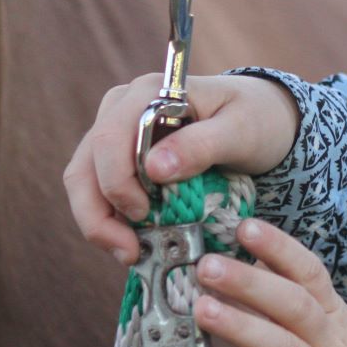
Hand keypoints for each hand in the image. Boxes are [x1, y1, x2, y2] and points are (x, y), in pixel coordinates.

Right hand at [65, 72, 301, 264]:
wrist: (262, 119)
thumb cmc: (255, 119)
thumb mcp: (241, 131)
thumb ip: (201, 145)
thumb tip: (153, 168)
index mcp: (149, 92)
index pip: (109, 139)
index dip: (117, 183)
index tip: (144, 215)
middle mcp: (121, 108)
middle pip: (85, 166)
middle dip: (99, 215)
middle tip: (131, 252)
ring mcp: (116, 132)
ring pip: (83, 183)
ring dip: (99, 223)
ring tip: (130, 254)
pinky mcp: (119, 157)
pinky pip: (98, 192)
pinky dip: (110, 220)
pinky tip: (134, 242)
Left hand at [198, 218, 346, 346]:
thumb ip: (311, 312)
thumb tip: (263, 276)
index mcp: (341, 322)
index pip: (310, 275)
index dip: (279, 249)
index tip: (245, 226)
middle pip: (294, 305)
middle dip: (250, 282)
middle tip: (208, 264)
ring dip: (244, 328)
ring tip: (202, 310)